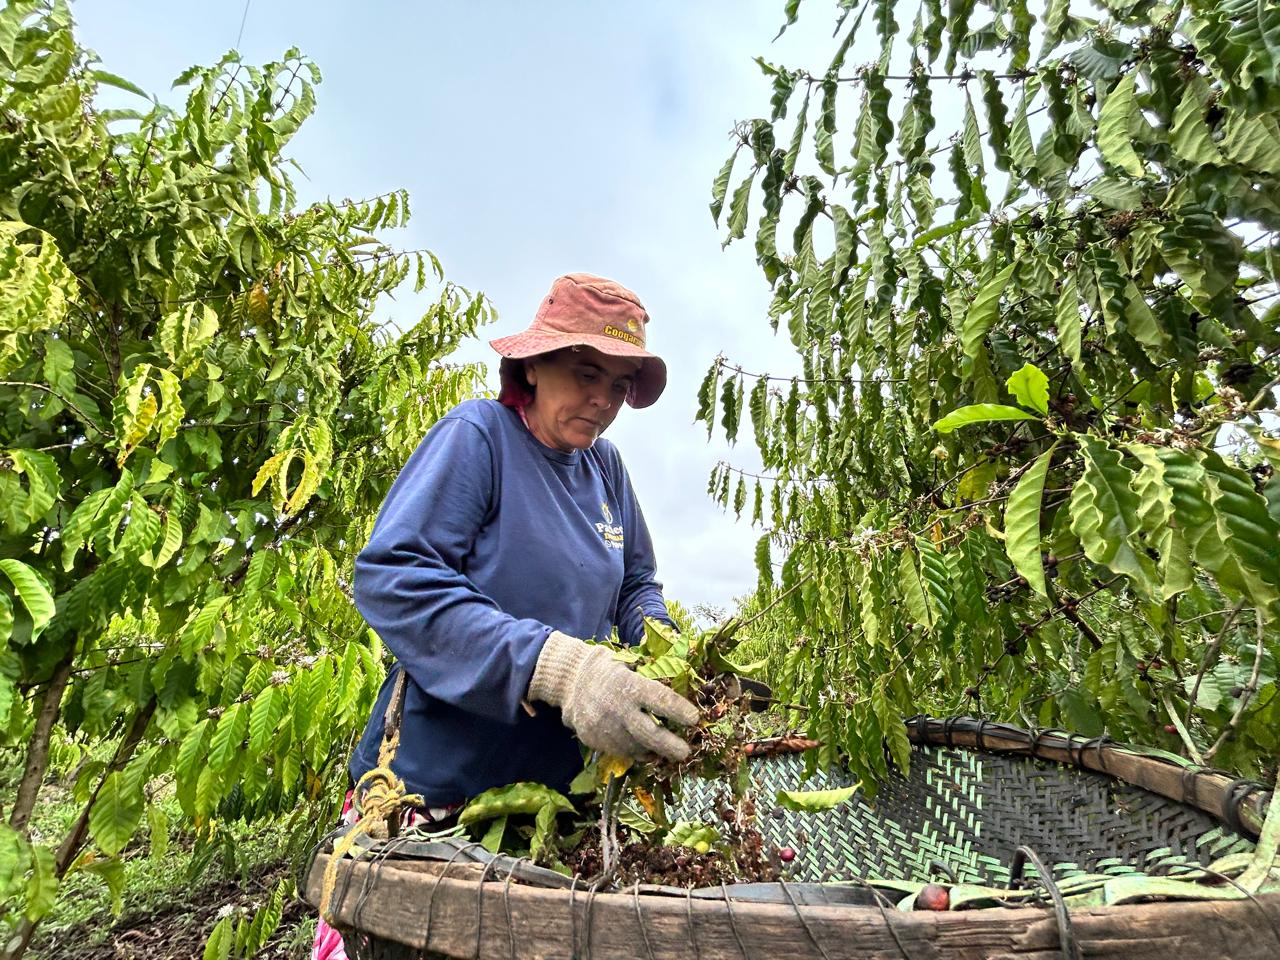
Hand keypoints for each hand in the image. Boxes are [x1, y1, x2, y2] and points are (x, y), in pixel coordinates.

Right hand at [527, 631, 699, 760]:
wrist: (569, 682)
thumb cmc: (607, 669)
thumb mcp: (628, 664)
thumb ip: (650, 676)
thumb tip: (683, 681)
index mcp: (628, 685)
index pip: (658, 699)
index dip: (678, 710)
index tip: (695, 719)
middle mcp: (616, 708)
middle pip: (648, 733)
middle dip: (670, 745)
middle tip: (686, 752)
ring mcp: (603, 727)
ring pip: (635, 747)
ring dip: (653, 750)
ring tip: (666, 751)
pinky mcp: (594, 740)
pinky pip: (620, 751)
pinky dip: (635, 751)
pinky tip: (643, 748)